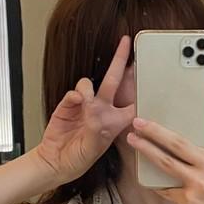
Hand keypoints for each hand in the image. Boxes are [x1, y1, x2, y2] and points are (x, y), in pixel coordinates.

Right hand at [37, 35, 136, 183]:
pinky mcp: (69, 103)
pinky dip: (75, 94)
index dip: (141, 87)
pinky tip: (76, 101)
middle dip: (120, 59)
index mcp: (115, 121)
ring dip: (88, 89)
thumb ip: (93, 126)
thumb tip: (91, 106)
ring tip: (84, 103)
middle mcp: (102, 109)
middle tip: (125, 42)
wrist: (56, 161)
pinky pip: (75, 91)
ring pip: (90, 83)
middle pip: (114, 80)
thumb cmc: (79, 158)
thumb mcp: (92, 148)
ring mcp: (85, 104)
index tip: (147, 69)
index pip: (132, 102)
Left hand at [127, 70, 203, 203]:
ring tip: (132, 138)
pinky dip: (153, 179)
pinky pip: (165, 186)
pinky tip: (141, 171)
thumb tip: (188, 136)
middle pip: (179, 141)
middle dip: (156, 129)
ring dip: (145, 149)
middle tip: (139, 118)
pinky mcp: (189, 200)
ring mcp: (201, 184)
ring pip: (166, 161)